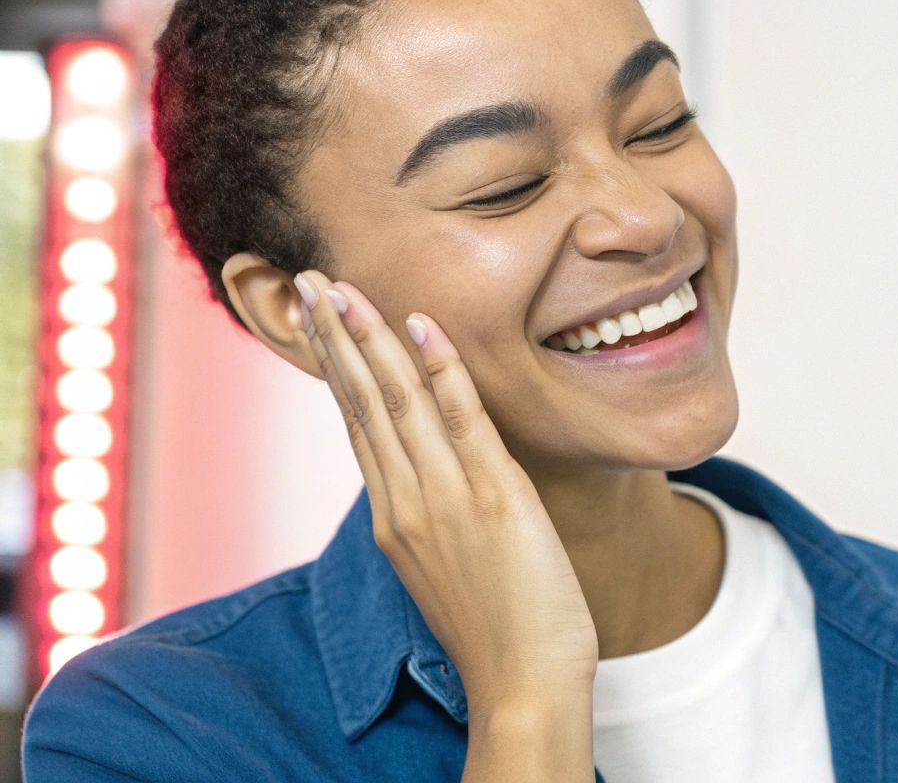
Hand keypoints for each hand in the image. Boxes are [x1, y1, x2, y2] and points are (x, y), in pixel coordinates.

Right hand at [293, 271, 599, 709]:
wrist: (524, 682)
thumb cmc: (499, 625)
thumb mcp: (452, 560)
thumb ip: (437, 510)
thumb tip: (437, 467)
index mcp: (395, 516)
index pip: (356, 423)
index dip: (337, 365)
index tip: (318, 315)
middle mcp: (407, 502)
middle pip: (361, 404)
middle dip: (334, 338)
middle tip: (308, 280)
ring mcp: (445, 499)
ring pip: (396, 404)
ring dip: (370, 338)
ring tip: (343, 288)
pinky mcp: (492, 499)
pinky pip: (462, 423)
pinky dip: (442, 372)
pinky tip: (423, 327)